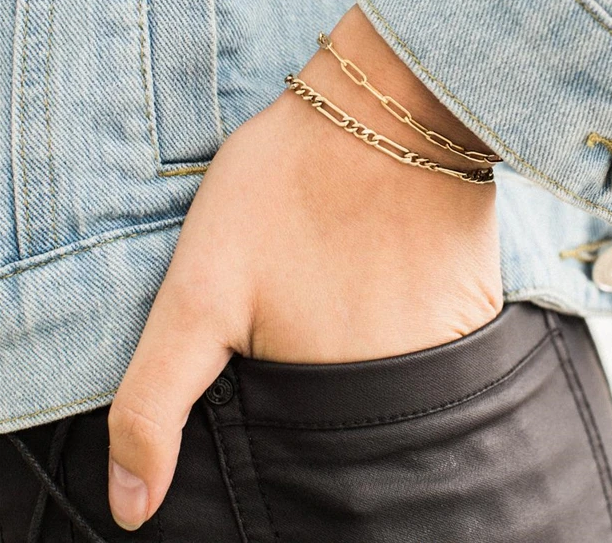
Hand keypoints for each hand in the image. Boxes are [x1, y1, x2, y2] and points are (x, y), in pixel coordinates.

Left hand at [106, 4, 502, 529]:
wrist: (385, 108)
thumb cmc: (284, 189)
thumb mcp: (196, 293)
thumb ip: (156, 402)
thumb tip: (133, 510)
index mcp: (328, 398)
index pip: (314, 475)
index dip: (288, 446)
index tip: (281, 380)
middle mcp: (401, 390)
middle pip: (360, 434)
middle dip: (328, 393)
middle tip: (314, 314)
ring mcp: (450, 350)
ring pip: (400, 391)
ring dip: (374, 355)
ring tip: (351, 291)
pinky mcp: (479, 309)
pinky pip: (439, 348)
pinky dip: (412, 327)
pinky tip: (390, 277)